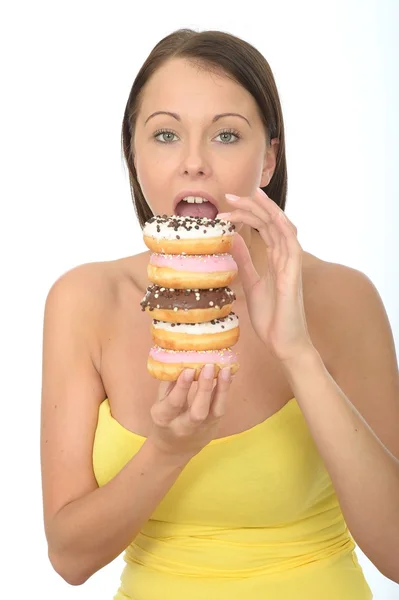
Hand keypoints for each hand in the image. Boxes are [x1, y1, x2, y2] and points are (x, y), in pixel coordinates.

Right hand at [149, 365, 231, 458]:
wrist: (174, 449)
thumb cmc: (166, 418)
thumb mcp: (160, 403)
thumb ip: (168, 384)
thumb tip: (178, 358)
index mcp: (164, 418)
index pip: (174, 404)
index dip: (182, 387)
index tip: (189, 369)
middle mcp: (183, 427)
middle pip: (197, 412)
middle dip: (204, 389)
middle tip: (209, 366)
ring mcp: (202, 428)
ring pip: (215, 411)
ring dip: (222, 389)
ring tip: (225, 369)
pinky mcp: (214, 426)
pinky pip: (221, 409)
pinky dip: (225, 391)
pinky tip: (228, 375)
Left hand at [217, 187, 313, 362]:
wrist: (283, 343)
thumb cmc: (271, 317)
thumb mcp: (251, 284)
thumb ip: (245, 262)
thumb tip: (233, 240)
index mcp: (276, 259)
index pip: (263, 227)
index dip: (247, 213)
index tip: (226, 207)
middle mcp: (285, 257)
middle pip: (271, 222)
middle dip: (252, 206)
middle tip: (229, 196)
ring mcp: (291, 264)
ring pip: (282, 226)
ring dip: (266, 209)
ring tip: (249, 195)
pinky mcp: (293, 274)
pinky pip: (292, 245)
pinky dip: (283, 227)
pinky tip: (272, 215)